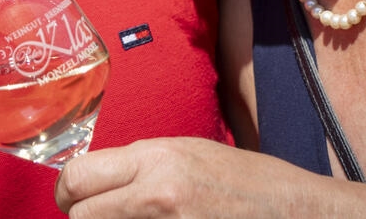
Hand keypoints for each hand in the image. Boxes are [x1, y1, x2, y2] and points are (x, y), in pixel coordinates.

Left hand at [56, 138, 273, 217]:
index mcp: (158, 159)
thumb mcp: (190, 153)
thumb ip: (142, 164)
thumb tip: (101, 179)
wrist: (297, 214)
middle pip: (81, 216)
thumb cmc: (249, 182)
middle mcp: (157, 194)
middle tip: (92, 217)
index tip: (73, 199)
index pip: (78, 176)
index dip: (67, 192)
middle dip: (82, 218)